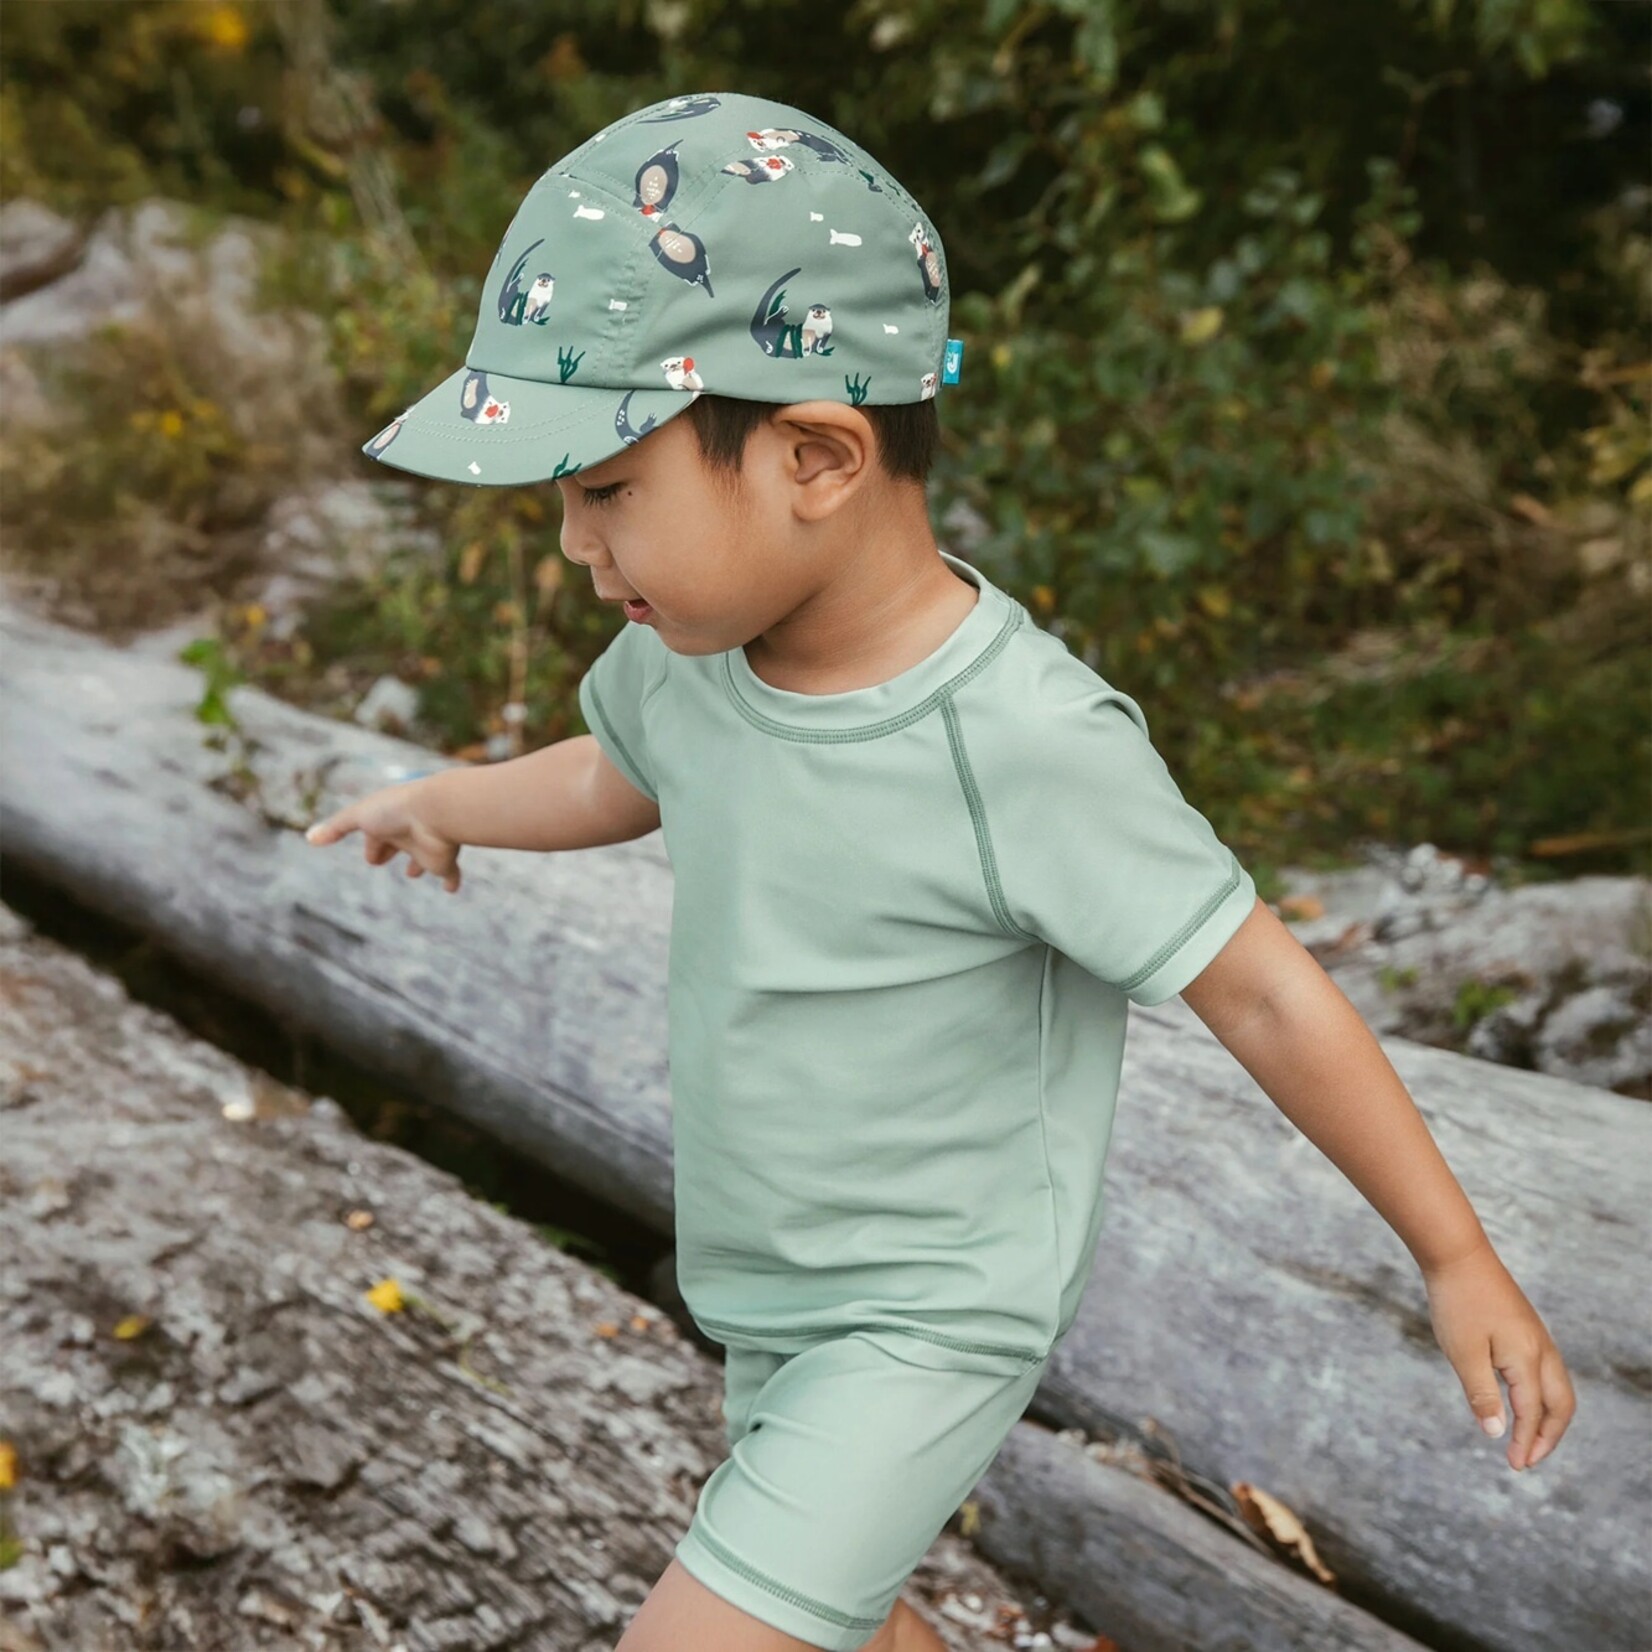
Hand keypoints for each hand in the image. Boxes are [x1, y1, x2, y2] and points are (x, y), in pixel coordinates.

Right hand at [304, 778, 462, 893]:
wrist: (436, 813)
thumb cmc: (396, 810)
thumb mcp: (359, 816)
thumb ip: (336, 827)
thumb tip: (309, 837)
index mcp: (388, 820)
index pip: (376, 834)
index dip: (371, 844)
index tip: (370, 855)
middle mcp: (409, 834)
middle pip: (396, 844)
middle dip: (388, 849)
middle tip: (379, 859)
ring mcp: (427, 848)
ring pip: (422, 858)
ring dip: (418, 864)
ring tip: (413, 873)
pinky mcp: (443, 861)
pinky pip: (450, 873)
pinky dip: (451, 881)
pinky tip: (451, 889)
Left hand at [1423, 1237, 1575, 1470]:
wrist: (1458, 1253)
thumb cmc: (1458, 1302)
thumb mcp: (1463, 1353)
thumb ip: (1482, 1395)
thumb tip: (1497, 1433)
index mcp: (1528, 1359)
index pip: (1533, 1412)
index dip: (1526, 1442)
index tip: (1516, 1466)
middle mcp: (1542, 1350)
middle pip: (1561, 1405)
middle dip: (1549, 1436)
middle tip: (1528, 1459)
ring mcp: (1537, 1337)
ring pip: (1557, 1388)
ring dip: (1547, 1417)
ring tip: (1527, 1437)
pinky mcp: (1526, 1328)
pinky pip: (1545, 1371)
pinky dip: (1540, 1395)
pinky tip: (1520, 1399)